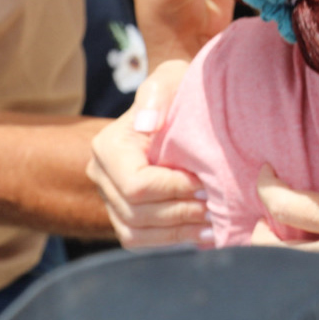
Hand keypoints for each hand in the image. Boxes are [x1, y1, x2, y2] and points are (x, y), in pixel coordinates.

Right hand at [84, 62, 212, 248]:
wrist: (175, 104)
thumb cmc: (177, 90)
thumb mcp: (171, 79)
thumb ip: (158, 95)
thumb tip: (147, 124)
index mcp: (108, 146)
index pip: (137, 185)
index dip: (174, 189)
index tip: (206, 182)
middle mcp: (101, 175)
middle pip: (137, 212)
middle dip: (181, 213)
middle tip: (217, 207)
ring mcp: (109, 198)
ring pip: (136, 232)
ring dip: (178, 233)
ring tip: (214, 225)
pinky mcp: (124, 214)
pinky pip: (142, 239)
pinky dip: (173, 240)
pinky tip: (204, 234)